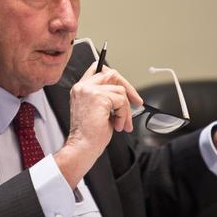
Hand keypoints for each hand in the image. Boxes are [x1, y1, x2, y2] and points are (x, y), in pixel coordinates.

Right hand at [54, 62, 141, 187]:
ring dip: (125, 109)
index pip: (98, 69)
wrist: (82, 147)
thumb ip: (105, 97)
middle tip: (136, 102)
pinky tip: (117, 125)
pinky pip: (121, 100)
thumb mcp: (96, 110)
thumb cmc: (89, 135)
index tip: (126, 90)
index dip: (115, 77)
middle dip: (127, 88)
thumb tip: (124, 94)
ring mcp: (89, 90)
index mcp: (80, 89)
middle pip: (111, 74)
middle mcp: (82, 87)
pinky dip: (124, 115)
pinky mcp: (98, 97)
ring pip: (119, 90)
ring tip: (121, 123)